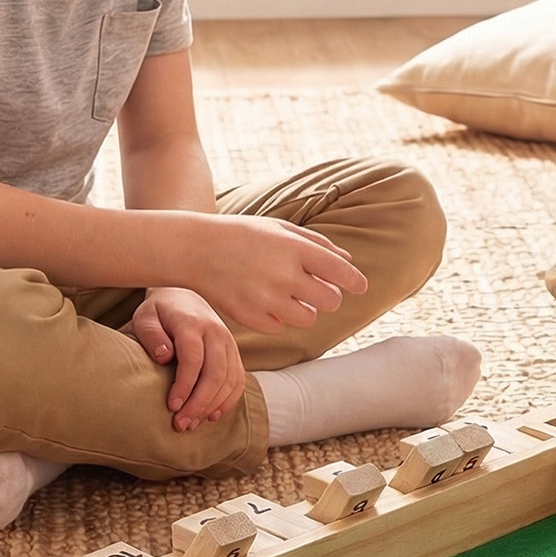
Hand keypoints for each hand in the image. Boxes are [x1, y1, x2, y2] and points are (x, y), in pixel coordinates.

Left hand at [129, 287, 245, 430]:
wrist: (185, 296)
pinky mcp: (234, 353)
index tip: (171, 406)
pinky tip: (212, 415)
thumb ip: (151, 335)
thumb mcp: (146, 317)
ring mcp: (229, 343)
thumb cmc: (160, 312)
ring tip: (192, 423)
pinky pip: (238, 380)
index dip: (184, 386)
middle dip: (199, 403)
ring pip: (230, 380)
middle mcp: (216, 333)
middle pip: (215, 373)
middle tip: (181, 424)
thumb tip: (163, 356)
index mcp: (192, 323)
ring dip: (212, 406)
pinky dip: (228, 401)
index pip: (194, 359)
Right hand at [183, 214, 367, 332]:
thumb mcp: (280, 229)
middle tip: (317, 289)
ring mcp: (266, 299)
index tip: (359, 286)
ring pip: (309, 318)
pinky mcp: (250, 318)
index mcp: (295, 249)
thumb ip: (318, 244)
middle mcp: (284, 275)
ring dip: (305, 309)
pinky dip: (277, 317)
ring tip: (289, 295)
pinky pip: (281, 327)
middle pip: (330, 301)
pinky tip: (264, 301)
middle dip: (328, 296)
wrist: (196, 249)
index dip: (355, 282)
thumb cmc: (243, 235)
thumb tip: (349, 264)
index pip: (341, 273)